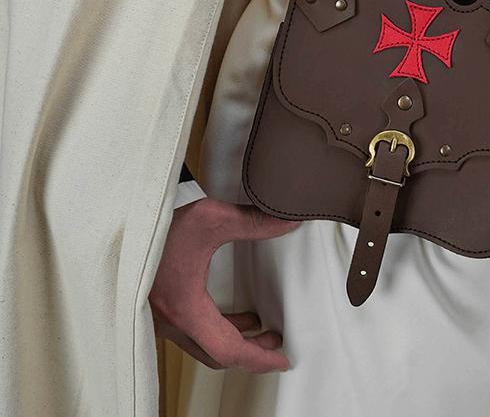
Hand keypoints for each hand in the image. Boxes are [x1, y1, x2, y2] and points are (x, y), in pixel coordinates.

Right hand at [150, 196, 299, 371]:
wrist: (117, 218)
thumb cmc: (156, 220)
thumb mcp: (212, 218)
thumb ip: (252, 222)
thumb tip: (285, 222)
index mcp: (183, 308)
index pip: (228, 350)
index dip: (259, 359)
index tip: (280, 359)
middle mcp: (168, 320)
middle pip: (216, 352)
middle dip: (251, 351)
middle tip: (274, 343)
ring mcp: (157, 317)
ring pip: (202, 343)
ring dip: (231, 338)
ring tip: (257, 327)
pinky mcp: (153, 308)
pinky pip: (189, 330)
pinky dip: (213, 327)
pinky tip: (225, 312)